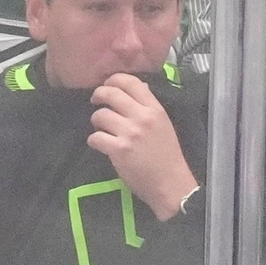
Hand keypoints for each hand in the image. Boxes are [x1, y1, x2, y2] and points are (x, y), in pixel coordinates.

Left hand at [89, 73, 198, 220]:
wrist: (171, 184)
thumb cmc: (168, 156)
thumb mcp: (164, 125)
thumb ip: (150, 107)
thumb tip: (139, 87)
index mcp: (155, 110)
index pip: (131, 82)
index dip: (114, 80)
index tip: (108, 86)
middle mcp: (142, 117)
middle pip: (111, 93)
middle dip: (98, 95)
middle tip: (96, 102)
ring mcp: (130, 133)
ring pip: (99, 115)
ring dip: (97, 122)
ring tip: (103, 129)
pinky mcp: (118, 150)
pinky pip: (95, 137)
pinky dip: (94, 141)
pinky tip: (101, 145)